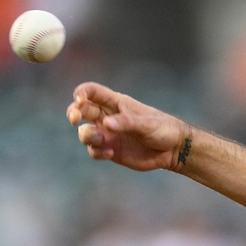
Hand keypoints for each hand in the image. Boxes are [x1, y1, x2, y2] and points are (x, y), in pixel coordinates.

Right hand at [66, 82, 189, 171]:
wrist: (173, 150)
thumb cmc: (163, 129)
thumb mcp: (147, 124)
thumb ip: (126, 123)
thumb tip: (105, 123)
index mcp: (116, 103)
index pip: (91, 92)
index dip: (80, 93)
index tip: (79, 101)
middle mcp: (108, 117)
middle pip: (80, 110)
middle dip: (73, 113)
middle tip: (74, 119)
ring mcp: (108, 134)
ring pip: (84, 132)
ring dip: (87, 136)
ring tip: (104, 141)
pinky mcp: (110, 150)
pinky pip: (93, 151)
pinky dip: (97, 152)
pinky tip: (111, 153)